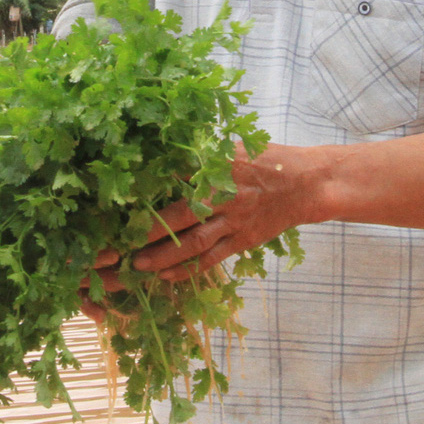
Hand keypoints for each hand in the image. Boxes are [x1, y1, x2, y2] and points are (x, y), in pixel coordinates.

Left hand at [98, 145, 318, 293]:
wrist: (307, 183)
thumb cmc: (265, 159)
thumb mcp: (232, 147)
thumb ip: (200, 153)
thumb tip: (158, 152)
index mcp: (217, 164)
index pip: (173, 176)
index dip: (145, 189)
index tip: (116, 199)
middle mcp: (224, 193)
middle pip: (178, 214)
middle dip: (147, 230)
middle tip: (118, 242)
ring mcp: (234, 220)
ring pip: (194, 242)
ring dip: (164, 255)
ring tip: (137, 265)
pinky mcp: (243, 240)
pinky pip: (212, 257)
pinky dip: (189, 268)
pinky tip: (167, 276)